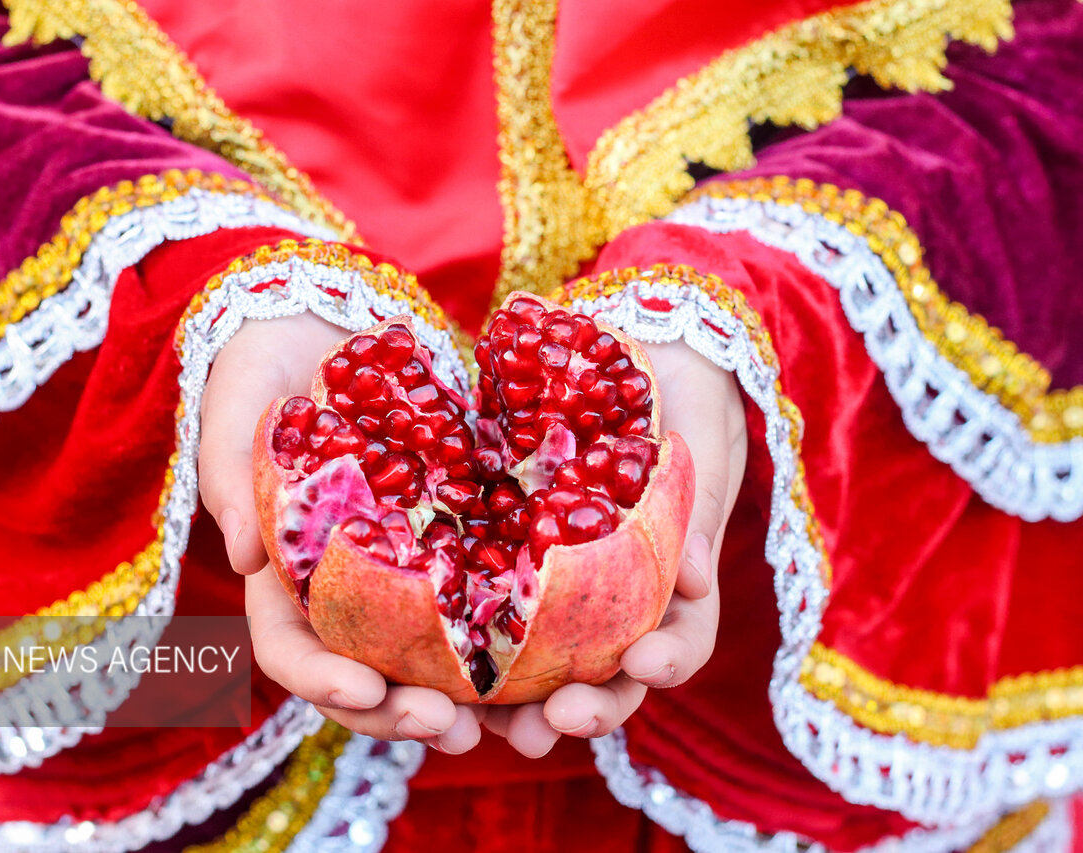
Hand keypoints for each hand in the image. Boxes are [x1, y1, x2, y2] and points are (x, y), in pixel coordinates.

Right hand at [199, 314, 483, 753]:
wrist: (319, 326)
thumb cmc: (260, 367)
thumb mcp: (234, 408)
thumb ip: (230, 476)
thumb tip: (241, 557)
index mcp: (280, 576)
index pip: (290, 649)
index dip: (321, 682)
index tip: (363, 692)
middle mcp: (341, 590)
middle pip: (366, 675)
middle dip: (404, 712)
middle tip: (452, 728)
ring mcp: (400, 572)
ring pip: (431, 658)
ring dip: (470, 700)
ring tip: (515, 723)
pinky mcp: (453, 541)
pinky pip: (483, 598)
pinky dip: (515, 635)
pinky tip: (557, 657)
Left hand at [481, 340, 746, 756]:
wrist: (636, 351)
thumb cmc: (681, 389)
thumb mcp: (696, 432)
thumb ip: (695, 500)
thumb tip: (691, 576)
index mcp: (677, 579)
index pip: (682, 637)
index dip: (667, 660)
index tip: (644, 664)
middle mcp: (622, 598)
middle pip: (612, 674)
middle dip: (589, 706)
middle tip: (554, 722)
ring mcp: (566, 588)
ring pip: (548, 666)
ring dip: (521, 706)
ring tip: (487, 729)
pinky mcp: (509, 564)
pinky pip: (490, 617)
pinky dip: (469, 652)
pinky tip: (435, 673)